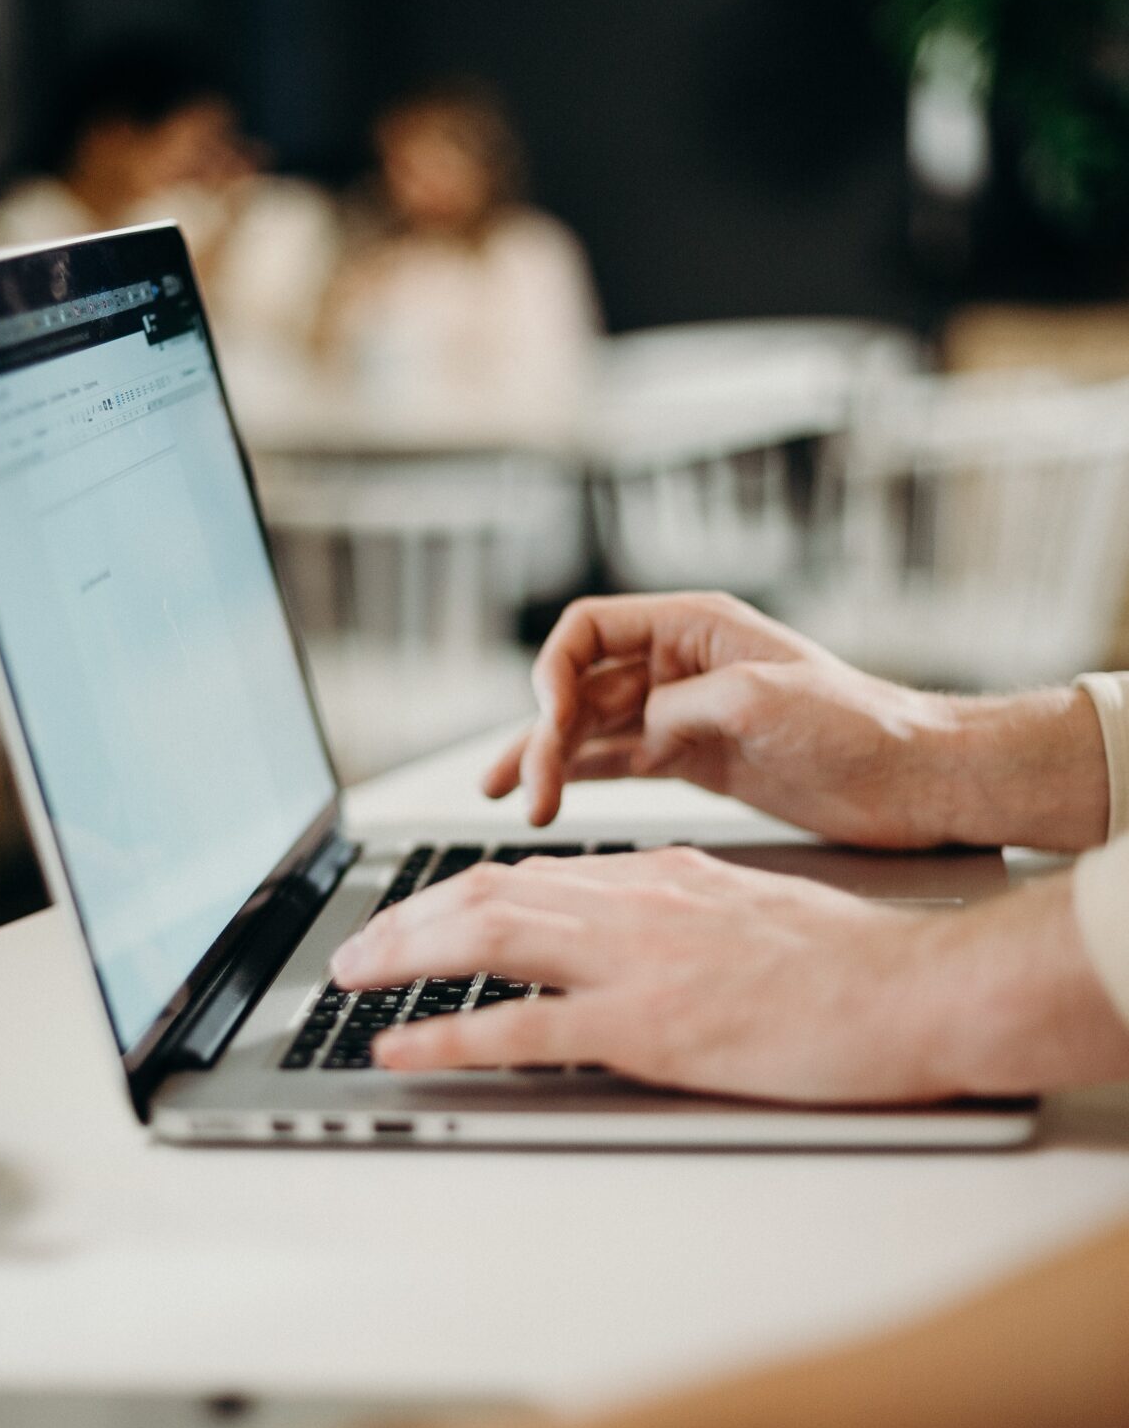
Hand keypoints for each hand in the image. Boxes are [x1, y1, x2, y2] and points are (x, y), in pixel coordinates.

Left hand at [333, 848, 933, 1103]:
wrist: (914, 990)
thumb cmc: (851, 964)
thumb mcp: (749, 908)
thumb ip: (679, 912)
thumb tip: (626, 927)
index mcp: (658, 876)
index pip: (530, 873)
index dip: (454, 894)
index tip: (415, 915)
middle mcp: (632, 902)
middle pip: (486, 893)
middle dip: (405, 919)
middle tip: (353, 950)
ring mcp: (635, 962)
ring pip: (486, 938)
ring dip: (403, 956)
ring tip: (349, 979)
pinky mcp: (647, 1027)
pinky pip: (522, 1029)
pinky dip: (447, 1036)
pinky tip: (400, 1048)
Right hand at [482, 592, 1106, 851]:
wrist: (914, 779)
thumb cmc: (859, 724)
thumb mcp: (764, 700)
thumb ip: (686, 706)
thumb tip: (638, 731)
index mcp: (693, 627)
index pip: (588, 630)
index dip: (553, 670)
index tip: (547, 719)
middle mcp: (679, 665)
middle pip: (579, 686)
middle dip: (543, 733)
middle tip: (528, 789)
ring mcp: (682, 714)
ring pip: (589, 729)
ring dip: (548, 761)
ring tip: (512, 800)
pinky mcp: (693, 760)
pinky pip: (617, 762)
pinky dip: (578, 778)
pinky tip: (545, 797)